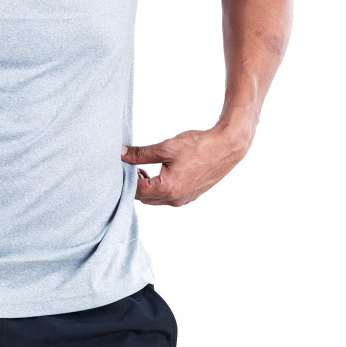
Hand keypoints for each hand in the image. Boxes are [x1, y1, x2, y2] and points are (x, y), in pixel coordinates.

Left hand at [121, 126, 248, 206]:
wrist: (226, 148)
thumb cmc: (198, 146)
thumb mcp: (165, 147)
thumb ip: (141, 153)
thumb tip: (121, 154)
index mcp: (167, 189)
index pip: (136, 191)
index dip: (124, 180)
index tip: (119, 167)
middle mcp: (175, 200)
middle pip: (144, 198)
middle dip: (133, 185)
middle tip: (127, 167)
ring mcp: (184, 199)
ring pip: (156, 199)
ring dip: (145, 187)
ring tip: (139, 168)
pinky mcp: (190, 195)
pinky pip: (168, 197)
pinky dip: (158, 188)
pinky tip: (156, 172)